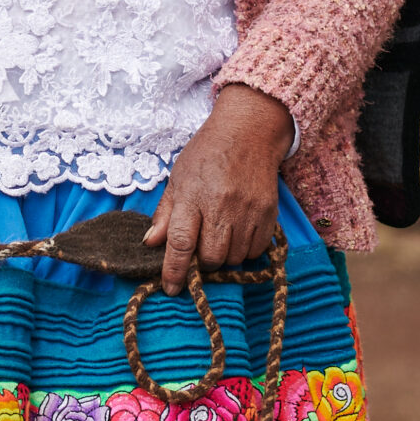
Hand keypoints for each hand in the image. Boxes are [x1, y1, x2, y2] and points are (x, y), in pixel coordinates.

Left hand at [146, 84, 291, 293]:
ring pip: (234, 257)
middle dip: (202, 262)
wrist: (248, 132)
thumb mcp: (178, 177)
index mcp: (193, 195)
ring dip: (224, 257)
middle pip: (211, 256)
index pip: (181, 242)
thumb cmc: (207, 153)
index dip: (174, 270)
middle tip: (200, 249)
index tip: (171, 288)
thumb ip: (165, 213)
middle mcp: (222, 204)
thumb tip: (151, 243)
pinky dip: (245, 250)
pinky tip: (238, 234)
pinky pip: (256, 250)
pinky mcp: (269, 212)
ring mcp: (248, 210)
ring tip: (219, 236)